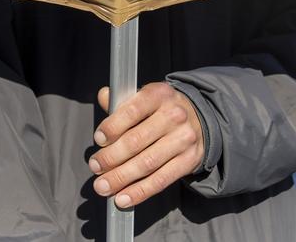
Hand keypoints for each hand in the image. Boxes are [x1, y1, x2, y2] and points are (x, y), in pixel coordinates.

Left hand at [90, 82, 203, 208]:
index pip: (131, 111)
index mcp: (159, 95)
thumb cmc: (162, 109)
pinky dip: (139, 192)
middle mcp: (174, 116)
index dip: (112, 127)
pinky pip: (161, 180)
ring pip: (147, 163)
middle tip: (95, 167)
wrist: (200, 119)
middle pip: (136, 141)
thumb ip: (122, 100)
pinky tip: (122, 198)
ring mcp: (183, 139)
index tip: (98, 140)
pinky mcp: (189, 161)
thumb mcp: (146, 97)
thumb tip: (104, 97)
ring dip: (120, 178)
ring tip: (103, 186)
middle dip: (111, 157)